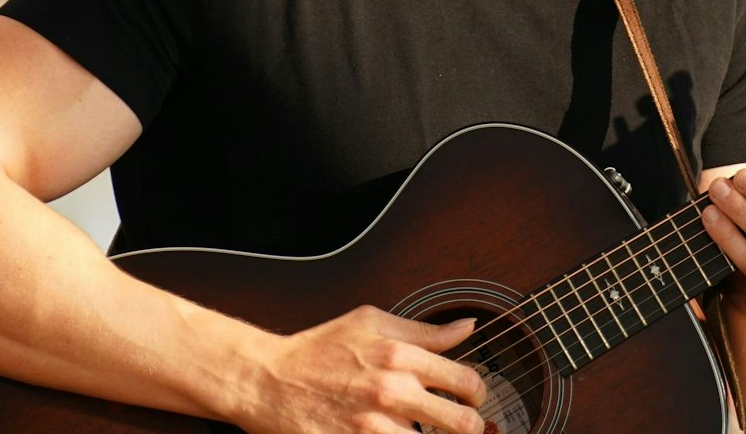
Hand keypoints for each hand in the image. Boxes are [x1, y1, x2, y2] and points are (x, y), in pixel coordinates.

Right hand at [232, 305, 486, 432]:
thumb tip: (467, 326)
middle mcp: (391, 392)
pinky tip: (394, 432)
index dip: (477, 393)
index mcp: (399, 356)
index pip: (466, 381)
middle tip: (460, 425)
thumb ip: (424, 330)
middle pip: (462, 424)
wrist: (267, 381)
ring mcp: (373, 427)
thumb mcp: (370, 323)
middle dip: (469, 427)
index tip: (472, 398)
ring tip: (420, 429)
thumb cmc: (317, 350)